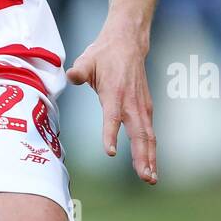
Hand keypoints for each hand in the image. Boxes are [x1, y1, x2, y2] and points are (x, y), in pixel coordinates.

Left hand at [67, 26, 157, 183]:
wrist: (128, 43)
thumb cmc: (104, 54)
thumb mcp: (86, 60)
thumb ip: (78, 72)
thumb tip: (69, 77)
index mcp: (114, 93)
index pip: (112, 117)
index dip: (111, 135)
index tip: (111, 152)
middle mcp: (131, 102)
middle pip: (139, 133)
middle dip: (142, 157)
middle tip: (145, 177)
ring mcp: (141, 106)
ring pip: (148, 136)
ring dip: (150, 157)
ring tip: (150, 178)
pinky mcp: (146, 107)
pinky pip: (150, 132)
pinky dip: (151, 149)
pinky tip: (150, 164)